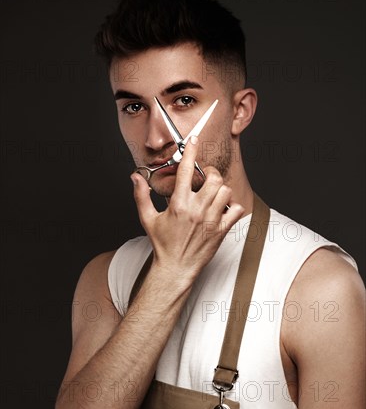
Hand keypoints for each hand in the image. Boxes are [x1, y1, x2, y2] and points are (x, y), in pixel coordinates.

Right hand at [131, 136, 244, 282]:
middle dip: (211, 173)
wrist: (175, 268)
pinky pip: (236, 210)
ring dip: (221, 189)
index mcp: (178, 204)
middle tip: (206, 176)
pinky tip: (224, 208)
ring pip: (225, 191)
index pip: (186, 170)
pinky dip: (233, 206)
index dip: (190, 151)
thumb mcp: (147, 219)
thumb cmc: (162, 244)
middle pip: (213, 178)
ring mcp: (211, 220)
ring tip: (213, 193)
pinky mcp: (221, 231)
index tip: (193, 141)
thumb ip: (141, 196)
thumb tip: (135, 177)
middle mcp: (196, 210)